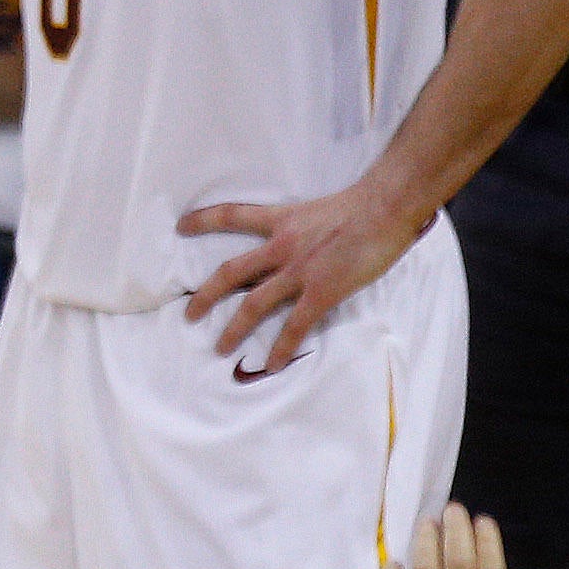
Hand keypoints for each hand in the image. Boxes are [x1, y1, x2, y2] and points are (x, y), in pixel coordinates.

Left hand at [176, 179, 425, 370]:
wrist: (387, 206)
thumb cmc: (364, 204)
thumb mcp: (319, 209)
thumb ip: (305, 228)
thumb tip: (307, 241)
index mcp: (282, 222)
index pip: (233, 215)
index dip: (204, 220)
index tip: (181, 226)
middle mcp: (282, 247)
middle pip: (231, 272)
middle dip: (206, 296)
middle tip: (189, 315)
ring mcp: (299, 271)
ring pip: (253, 304)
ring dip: (234, 329)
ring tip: (220, 348)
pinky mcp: (321, 291)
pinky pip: (294, 326)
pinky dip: (281, 347)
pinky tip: (271, 364)